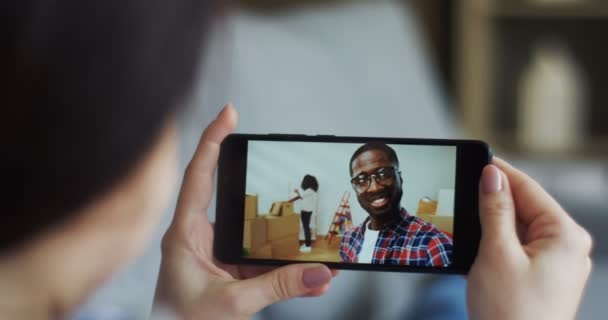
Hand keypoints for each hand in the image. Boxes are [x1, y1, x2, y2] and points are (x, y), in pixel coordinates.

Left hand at [153, 104, 336, 318]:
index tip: (230, 113)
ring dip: (287, 240)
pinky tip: (313, 278)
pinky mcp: (232, 276)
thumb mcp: (232, 303)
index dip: (213, 140)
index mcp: (186, 235)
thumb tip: (319, 273)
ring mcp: (218, 257)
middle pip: (235, 198)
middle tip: (286, 168)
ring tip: (316, 241)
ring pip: (257, 235)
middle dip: (264, 187)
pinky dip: (289, 271)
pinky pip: (266, 265)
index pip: (199, 175)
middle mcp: (201, 240)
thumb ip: (277, 287)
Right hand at [467, 158, 592, 319]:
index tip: (477, 158)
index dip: (500, 172)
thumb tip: (492, 175)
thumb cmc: (511, 313)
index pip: (529, 189)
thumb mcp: (497, 253)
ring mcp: (556, 263)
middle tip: (462, 190)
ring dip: (493, 223)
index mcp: (565, 236)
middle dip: (493, 200)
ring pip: (519, 228)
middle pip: (525, 207)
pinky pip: (518, 247)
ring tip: (466, 220)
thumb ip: (495, 210)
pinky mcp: (542, 277)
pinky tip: (477, 244)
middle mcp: (567, 247)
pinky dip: (497, 242)